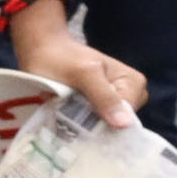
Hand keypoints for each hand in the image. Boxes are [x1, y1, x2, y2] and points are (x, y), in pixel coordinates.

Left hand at [8, 13, 145, 129]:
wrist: (43, 50)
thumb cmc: (62, 57)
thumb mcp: (83, 73)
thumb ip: (103, 96)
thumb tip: (125, 124)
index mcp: (134, 83)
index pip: (127, 117)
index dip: (106, 124)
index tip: (80, 123)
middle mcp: (129, 95)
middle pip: (117, 125)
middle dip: (93, 125)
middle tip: (68, 117)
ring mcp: (113, 103)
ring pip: (103, 127)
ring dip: (82, 125)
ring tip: (63, 114)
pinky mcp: (97, 109)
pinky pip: (92, 125)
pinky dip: (77, 124)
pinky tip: (63, 117)